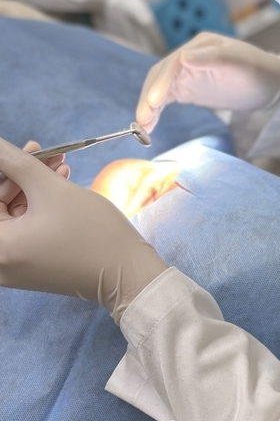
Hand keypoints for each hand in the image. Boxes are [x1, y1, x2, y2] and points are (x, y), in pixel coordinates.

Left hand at [0, 137, 167, 322]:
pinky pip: (26, 226)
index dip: (4, 168)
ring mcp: (14, 265)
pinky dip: (39, 204)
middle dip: (21, 174)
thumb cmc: (90, 232)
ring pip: (14, 212)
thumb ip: (16, 162)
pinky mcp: (31, 264)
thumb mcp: (51, 189)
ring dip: (33, 185)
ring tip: (60, 164)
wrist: (126, 272)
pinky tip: (60, 183)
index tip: (28, 148)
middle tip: (47, 151)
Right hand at [136, 32, 279, 132]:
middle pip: (160, 75)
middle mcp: (189, 57)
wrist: (271, 84)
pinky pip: (165, 98)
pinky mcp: (187, 87)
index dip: (162, 82)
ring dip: (148, 106)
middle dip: (149, 97)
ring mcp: (186, 72)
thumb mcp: (241, 65)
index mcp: (200, 46)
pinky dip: (156, 111)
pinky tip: (149, 125)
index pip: (174, 63)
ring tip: (142, 127)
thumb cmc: (260, 71)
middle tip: (142, 120)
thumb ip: (213, 59)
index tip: (153, 101)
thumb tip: (183, 56)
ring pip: (159, 87)